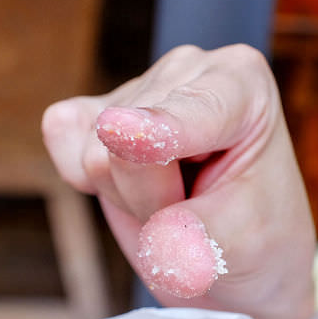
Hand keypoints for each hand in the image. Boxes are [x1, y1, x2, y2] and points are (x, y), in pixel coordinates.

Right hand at [41, 44, 315, 318]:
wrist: (241, 249)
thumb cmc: (256, 237)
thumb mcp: (243, 245)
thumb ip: (198, 239)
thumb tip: (154, 241)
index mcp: (242, 83)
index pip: (189, 112)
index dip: (153, 130)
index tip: (118, 131)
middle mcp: (188, 68)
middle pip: (125, 144)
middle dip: (152, 201)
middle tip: (197, 210)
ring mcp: (138, 85)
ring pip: (93, 157)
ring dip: (130, 200)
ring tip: (176, 200)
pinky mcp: (93, 108)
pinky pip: (61, 143)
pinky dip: (86, 182)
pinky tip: (132, 186)